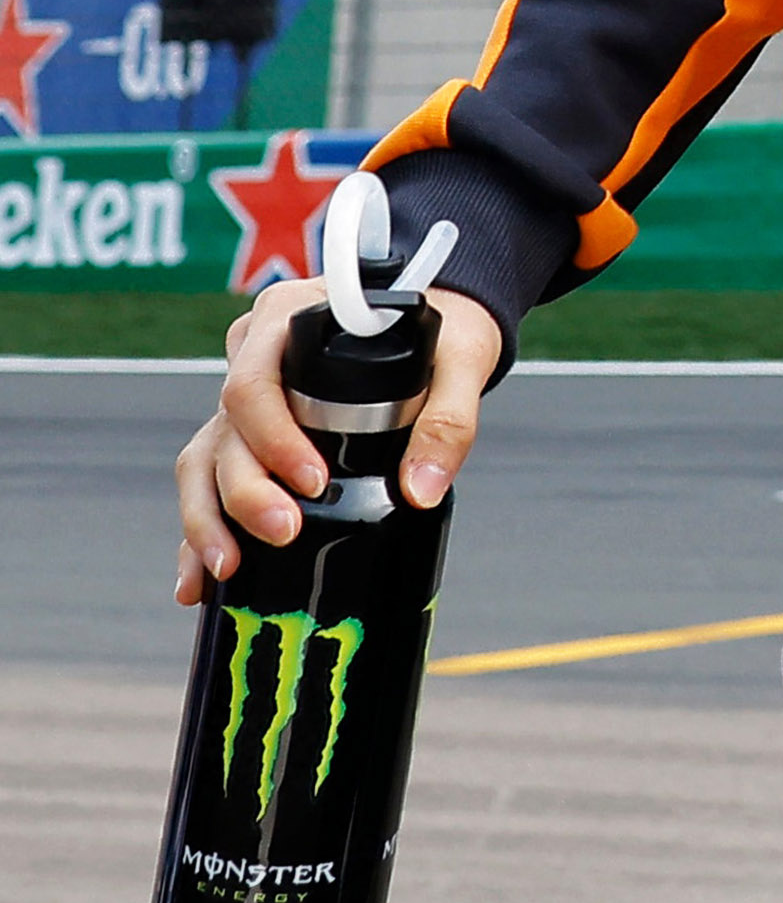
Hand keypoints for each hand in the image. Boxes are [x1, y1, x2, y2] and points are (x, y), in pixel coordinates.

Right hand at [174, 278, 495, 603]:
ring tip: (227, 569)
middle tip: (284, 531)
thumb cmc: (446, 333)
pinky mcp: (249, 435)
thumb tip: (421, 491)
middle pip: (227, 430)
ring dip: (208, 518)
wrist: (444, 324)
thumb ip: (449, 420)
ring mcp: (247, 400)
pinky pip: (211, 482)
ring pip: (206, 460)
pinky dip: (203, 531)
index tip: (314, 481)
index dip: (273, 438)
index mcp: (289, 321)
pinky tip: (199, 581)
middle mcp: (255, 356)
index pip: (255, 384)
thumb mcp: (462, 361)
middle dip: (245, 490)